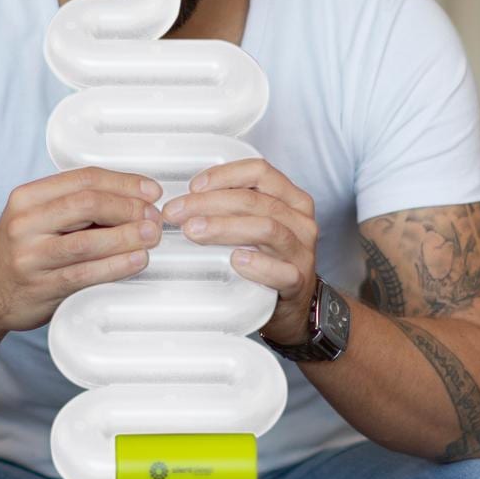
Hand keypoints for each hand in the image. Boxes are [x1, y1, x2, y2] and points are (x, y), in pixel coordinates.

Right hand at [0, 167, 162, 333]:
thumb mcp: (37, 218)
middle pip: (88, 203)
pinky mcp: (41, 285)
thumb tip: (135, 201)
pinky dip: (116, 265)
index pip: (83, 178)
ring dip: (128, 236)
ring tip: (152, 236)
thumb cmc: (21, 252)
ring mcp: (31, 255)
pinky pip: (85, 273)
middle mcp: (26, 222)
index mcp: (28, 197)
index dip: (124, 182)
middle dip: (129, 208)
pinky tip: (136, 260)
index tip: (151, 191)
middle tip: (154, 217)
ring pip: (88, 240)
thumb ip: (75, 207)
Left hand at [161, 158, 321, 344]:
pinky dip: (256, 264)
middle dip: (210, 203)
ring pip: (267, 229)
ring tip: (194, 231)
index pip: (260, 172)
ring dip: (225, 227)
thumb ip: (234, 209)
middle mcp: (300, 221)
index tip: (194, 187)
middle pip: (255, 201)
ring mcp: (302, 251)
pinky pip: (280, 271)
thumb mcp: (257, 225)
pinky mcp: (298, 282)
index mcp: (292, 199)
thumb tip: (187, 199)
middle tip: (177, 213)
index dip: (224, 175)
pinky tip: (235, 260)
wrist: (293, 306)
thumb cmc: (270, 260)